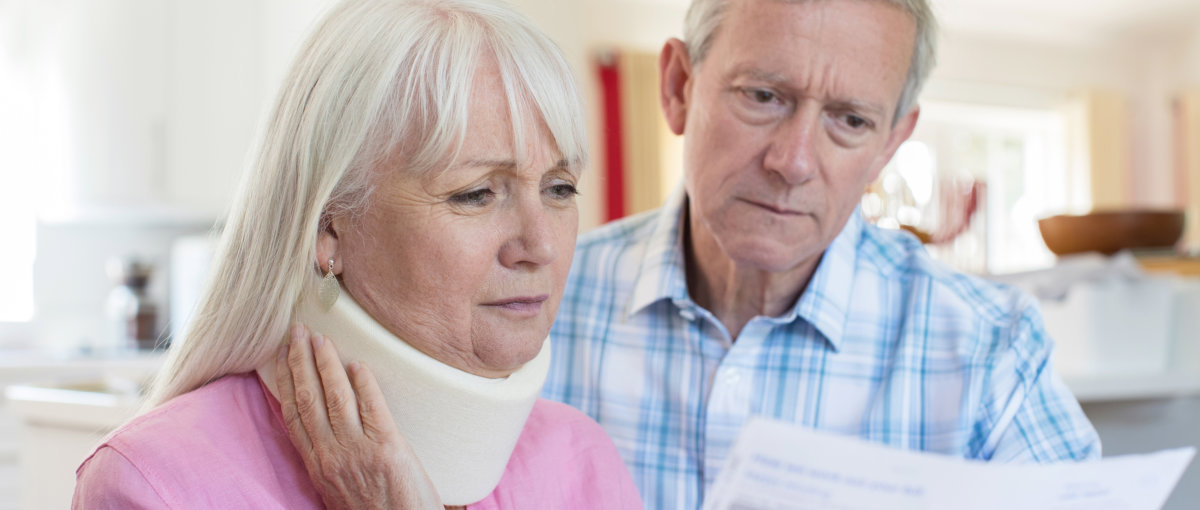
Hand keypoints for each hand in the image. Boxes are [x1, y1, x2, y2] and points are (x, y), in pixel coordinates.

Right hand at [275, 324, 446, 509]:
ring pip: (335, 398)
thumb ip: (330, 461)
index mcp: (317, 466)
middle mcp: (331, 457)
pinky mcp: (387, 449)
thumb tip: (323, 432)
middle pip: (308, 400)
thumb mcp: (338, 490)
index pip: (293, 416)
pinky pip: (371, 408)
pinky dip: (363, 384)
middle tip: (297, 331)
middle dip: (300, 362)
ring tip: (321, 338)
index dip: (285, 382)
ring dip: (326, 364)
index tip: (279, 356)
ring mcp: (358, 452)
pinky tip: (357, 364)